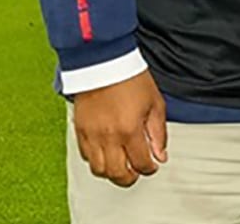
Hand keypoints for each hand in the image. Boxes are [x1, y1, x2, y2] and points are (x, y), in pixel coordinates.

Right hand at [72, 71, 168, 187]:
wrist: (103, 61)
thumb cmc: (130, 78)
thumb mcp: (155, 103)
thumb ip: (158, 133)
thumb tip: (160, 155)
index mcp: (130, 130)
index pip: (141, 164)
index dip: (149, 168)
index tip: (152, 165)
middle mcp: (108, 136)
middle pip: (117, 174)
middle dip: (130, 178)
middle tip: (136, 172)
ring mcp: (91, 135)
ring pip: (99, 169)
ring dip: (112, 172)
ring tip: (121, 164)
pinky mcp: (79, 130)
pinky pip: (86, 156)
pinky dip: (97, 160)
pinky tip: (106, 152)